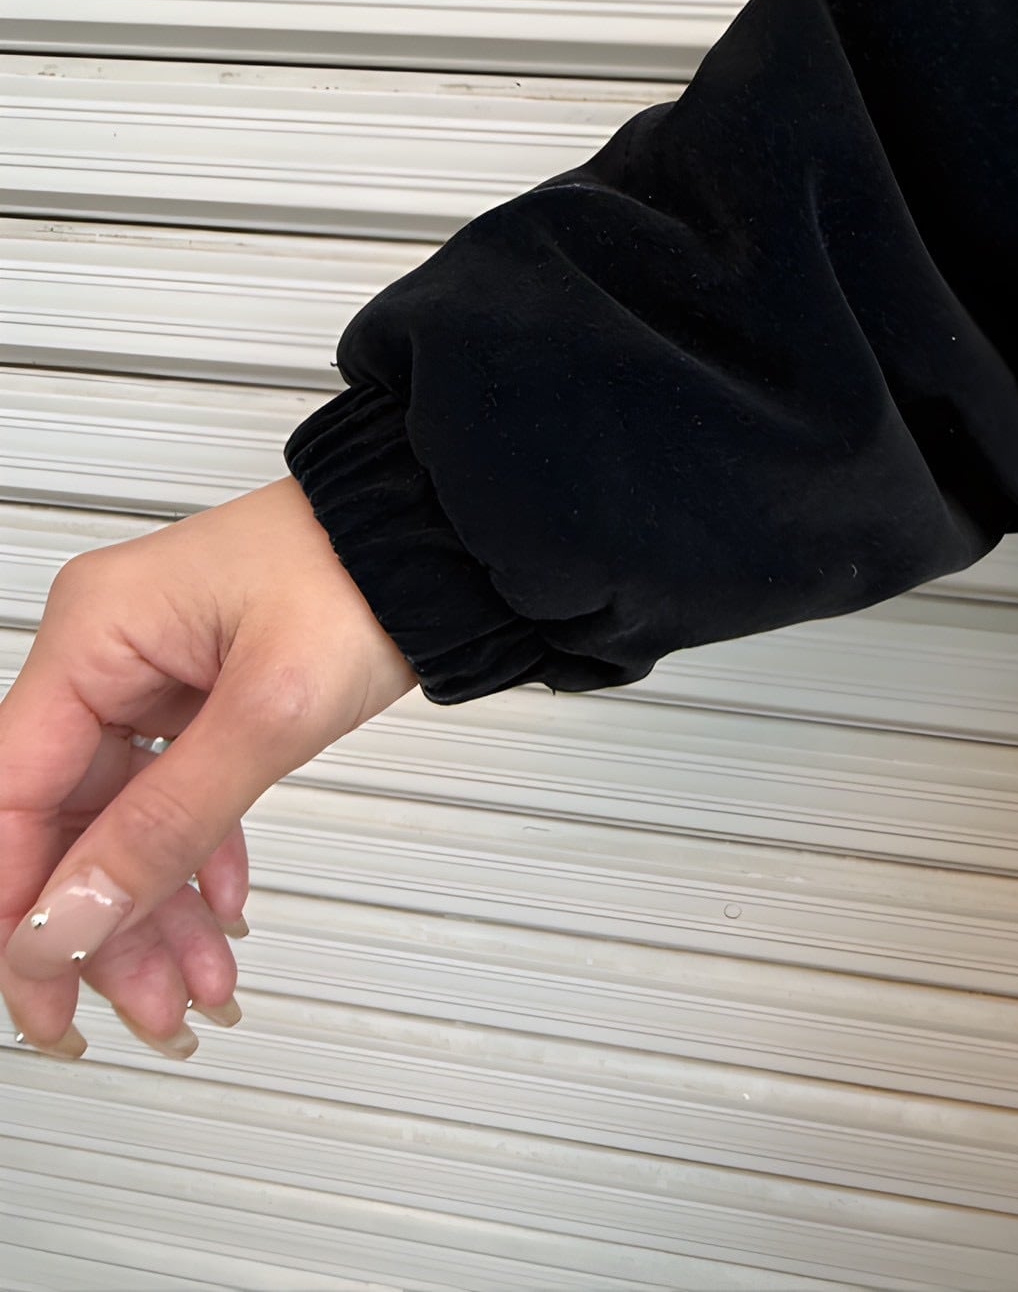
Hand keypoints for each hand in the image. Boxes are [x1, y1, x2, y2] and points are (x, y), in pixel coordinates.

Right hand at [0, 477, 416, 1059]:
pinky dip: (197, 858)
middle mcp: (108, 653)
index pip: (10, 797)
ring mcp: (153, 674)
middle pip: (68, 819)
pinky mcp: (198, 693)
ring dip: (159, 909)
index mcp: (93, 636)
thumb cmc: (359, 579)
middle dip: (105, 927)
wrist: (433, 543)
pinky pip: (173, 793)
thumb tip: (71, 920)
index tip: (47, 994)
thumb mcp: (266, 715)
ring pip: (125, 820)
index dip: (20, 910)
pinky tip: (221, 911)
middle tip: (143, 1016)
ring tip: (199, 986)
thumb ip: (168, 826)